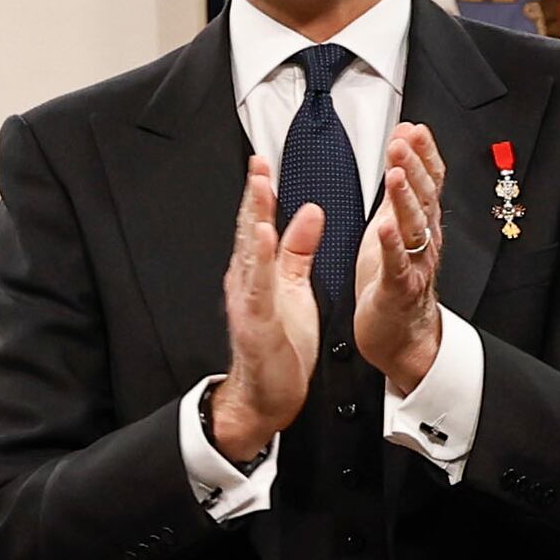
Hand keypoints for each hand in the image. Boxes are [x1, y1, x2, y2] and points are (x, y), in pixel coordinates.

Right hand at [208, 160, 323, 472]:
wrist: (267, 396)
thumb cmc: (281, 346)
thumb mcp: (295, 288)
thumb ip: (299, 249)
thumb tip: (310, 213)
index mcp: (259, 273)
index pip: (260, 224)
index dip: (262, 193)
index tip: (263, 163)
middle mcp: (248, 283)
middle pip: (251, 232)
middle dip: (254, 197)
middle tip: (258, 164)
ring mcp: (250, 303)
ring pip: (251, 255)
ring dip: (255, 219)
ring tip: (259, 189)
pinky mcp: (257, 323)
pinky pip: (260, 288)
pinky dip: (261, 261)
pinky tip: (264, 238)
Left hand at [351, 121, 447, 394]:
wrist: (401, 335)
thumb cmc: (394, 281)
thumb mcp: (395, 227)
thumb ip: (399, 192)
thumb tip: (402, 150)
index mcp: (421, 223)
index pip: (428, 181)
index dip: (423, 154)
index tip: (413, 128)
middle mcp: (424, 240)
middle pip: (424, 197)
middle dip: (414, 166)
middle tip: (403, 141)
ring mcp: (414, 263)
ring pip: (414, 226)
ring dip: (405, 198)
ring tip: (395, 174)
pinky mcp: (399, 288)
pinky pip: (398, 264)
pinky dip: (392, 245)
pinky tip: (384, 227)